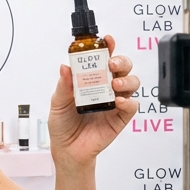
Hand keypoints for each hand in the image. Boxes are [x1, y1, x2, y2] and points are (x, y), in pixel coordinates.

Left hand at [47, 34, 139, 166]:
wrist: (67, 150)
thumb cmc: (63, 124)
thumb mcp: (58, 103)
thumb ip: (63, 86)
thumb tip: (65, 67)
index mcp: (91, 79)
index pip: (103, 59)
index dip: (107, 47)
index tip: (107, 40)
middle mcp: (106, 88)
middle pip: (123, 67)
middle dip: (121, 61)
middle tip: (111, 64)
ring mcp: (115, 102)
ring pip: (132, 83)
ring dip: (126, 79)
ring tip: (114, 84)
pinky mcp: (121, 118)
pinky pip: (132, 106)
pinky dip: (128, 101)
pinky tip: (118, 101)